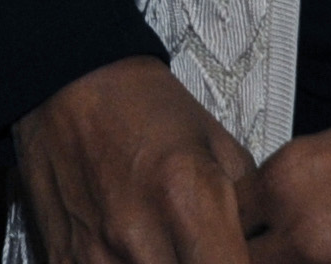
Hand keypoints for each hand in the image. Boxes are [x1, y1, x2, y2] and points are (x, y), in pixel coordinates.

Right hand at [15, 55, 263, 263]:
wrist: (69, 84)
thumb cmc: (148, 111)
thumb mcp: (222, 148)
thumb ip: (249, 214)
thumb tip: (266, 252)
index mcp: (189, 199)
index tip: (245, 261)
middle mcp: (139, 235)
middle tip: (208, 252)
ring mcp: (95, 256)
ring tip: (175, 251)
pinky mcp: (64, 262)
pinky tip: (139, 255)